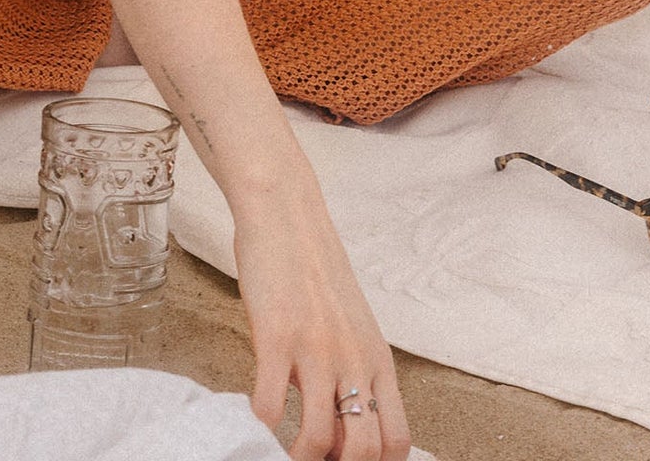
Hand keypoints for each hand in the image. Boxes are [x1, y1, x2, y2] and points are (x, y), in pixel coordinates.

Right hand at [231, 186, 412, 459]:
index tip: (342, 460)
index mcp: (376, 359)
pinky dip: (260, 421)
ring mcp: (316, 349)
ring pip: (319, 437)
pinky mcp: (276, 335)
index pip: (395, 439)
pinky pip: (269, 403)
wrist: (286, 213)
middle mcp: (353, 359)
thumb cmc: (312, 268)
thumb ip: (349, 371)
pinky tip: (254, 411)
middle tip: (312, 458)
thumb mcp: (348, 324)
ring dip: (299, 457)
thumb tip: (337, 424)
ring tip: (281, 452)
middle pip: (364, 449)